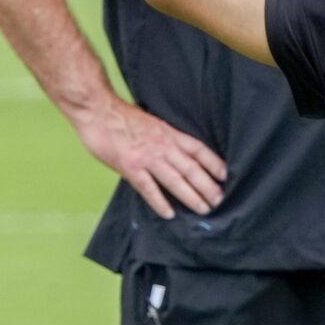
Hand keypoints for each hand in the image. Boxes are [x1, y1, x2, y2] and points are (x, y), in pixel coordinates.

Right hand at [74, 99, 226, 219]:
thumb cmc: (122, 117)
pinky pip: (148, 188)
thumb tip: (176, 155)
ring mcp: (147, 157)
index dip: (214, 163)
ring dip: (191, 196)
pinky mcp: (130, 167)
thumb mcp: (152, 123)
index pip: (198, 149)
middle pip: (192, 168)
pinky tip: (169, 214)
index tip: (226, 176)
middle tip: (220, 201)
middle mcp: (163, 146)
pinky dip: (160, 202)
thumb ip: (165, 139)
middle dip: (208, 186)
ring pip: (175, 180)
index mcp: (169, 133)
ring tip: (204, 209)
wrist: (98, 110)